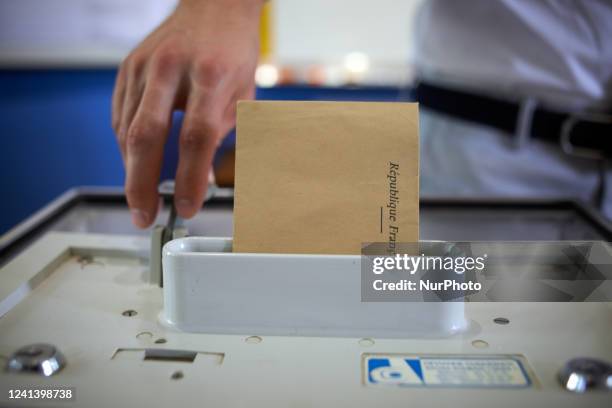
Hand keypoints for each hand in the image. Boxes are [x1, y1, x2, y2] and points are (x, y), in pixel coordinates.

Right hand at [112, 0, 262, 227]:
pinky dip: (126, 148)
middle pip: (147, 136)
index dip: (189, 179)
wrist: (213, 7)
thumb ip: (221, 136)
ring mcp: (144, 66)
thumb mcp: (242, 95)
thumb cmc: (233, 53)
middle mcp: (171, 68)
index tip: (187, 207)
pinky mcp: (128, 68)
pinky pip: (120, 117)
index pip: (196, 138)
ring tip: (140, 199)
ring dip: (131, 171)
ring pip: (126, 130)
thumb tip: (200, 181)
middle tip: (144, 217)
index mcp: (210, 75)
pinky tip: (136, 165)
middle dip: (141, 185)